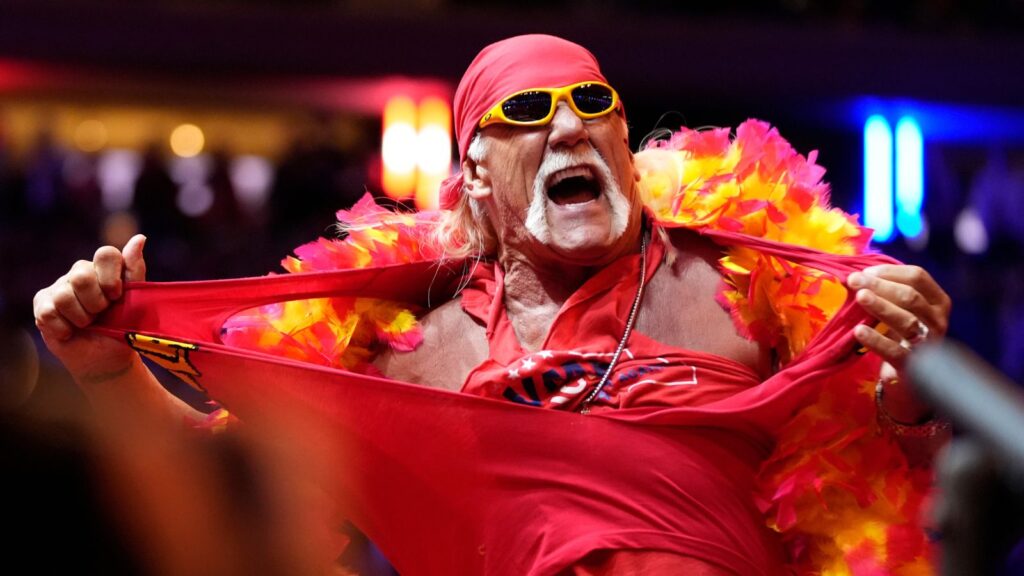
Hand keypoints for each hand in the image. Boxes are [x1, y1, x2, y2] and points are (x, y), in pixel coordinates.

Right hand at [33, 234, 146, 381]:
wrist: (106, 358)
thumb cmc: (123, 327)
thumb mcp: (135, 301)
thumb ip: (134, 270)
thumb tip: (140, 238)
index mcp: (105, 268)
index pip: (106, 254)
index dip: (111, 279)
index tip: (117, 297)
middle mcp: (81, 273)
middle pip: (82, 276)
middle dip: (96, 303)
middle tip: (101, 314)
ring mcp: (59, 287)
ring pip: (64, 296)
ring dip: (82, 318)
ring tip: (88, 324)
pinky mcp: (43, 304)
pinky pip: (50, 312)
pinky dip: (65, 328)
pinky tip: (72, 331)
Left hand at [848, 264, 950, 367]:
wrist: (910, 374)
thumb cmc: (901, 333)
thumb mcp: (901, 309)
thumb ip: (886, 291)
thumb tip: (855, 274)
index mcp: (937, 300)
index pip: (917, 277)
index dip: (890, 272)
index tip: (865, 271)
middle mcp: (937, 320)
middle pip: (911, 296)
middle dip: (880, 286)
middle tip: (853, 280)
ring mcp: (928, 343)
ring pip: (906, 321)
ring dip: (881, 307)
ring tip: (859, 297)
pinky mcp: (913, 365)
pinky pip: (895, 351)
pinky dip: (876, 340)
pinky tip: (858, 331)